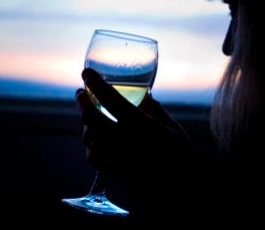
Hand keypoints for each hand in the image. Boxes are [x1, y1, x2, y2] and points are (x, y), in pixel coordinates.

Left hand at [75, 68, 201, 189]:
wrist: (182, 191)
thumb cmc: (183, 157)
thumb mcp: (173, 128)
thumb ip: (155, 110)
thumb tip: (144, 94)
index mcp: (139, 124)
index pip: (110, 98)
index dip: (95, 83)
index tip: (86, 73)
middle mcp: (123, 140)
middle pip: (90, 116)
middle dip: (82, 101)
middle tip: (81, 94)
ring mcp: (114, 157)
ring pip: (88, 136)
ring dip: (86, 125)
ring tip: (90, 117)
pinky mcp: (112, 173)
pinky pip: (91, 156)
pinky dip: (91, 145)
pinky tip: (97, 141)